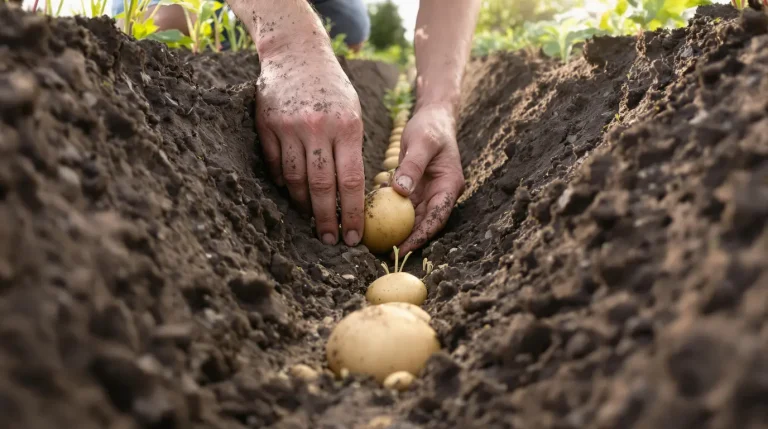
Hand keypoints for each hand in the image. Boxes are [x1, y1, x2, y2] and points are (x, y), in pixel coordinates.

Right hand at [256, 47, 364, 246]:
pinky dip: (282, 183)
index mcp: (346, 126)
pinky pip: (274, 165)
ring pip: (294, 180)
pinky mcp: (266, 126)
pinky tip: (291, 195)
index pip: (351, 180)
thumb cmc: (332, 88)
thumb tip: (352, 192)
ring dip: (304, 205)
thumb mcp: (353, 113)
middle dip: (327, 219)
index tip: (354, 236)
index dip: (353, 213)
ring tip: (312, 221)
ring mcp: (289, 128)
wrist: (296, 52)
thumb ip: (352, 149)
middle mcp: (317, 129)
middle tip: (331, 240)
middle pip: (321, 186)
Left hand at [391, 104, 464, 254]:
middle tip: (383, 252)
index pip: (437, 218)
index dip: (421, 235)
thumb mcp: (422, 142)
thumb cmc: (430, 127)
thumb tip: (401, 191)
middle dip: (407, 240)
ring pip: (413, 218)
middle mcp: (441, 193)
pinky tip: (373, 223)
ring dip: (398, 230)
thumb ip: (413, 165)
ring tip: (376, 244)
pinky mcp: (416, 189)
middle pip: (425, 223)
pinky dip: (390, 215)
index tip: (403, 247)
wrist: (433, 117)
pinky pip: (403, 206)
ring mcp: (428, 193)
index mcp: (449, 186)